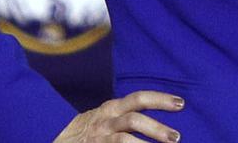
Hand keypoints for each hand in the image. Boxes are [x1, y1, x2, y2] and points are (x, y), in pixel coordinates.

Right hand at [53, 91, 184, 141]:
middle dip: (157, 127)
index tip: (181, 103)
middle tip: (177, 137)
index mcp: (112, 108)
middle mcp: (106, 120)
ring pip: (124, 140)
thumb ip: (127, 114)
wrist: (57, 138)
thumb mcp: (107, 116)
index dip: (160, 99)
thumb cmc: (89, 128)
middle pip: (134, 118)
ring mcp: (100, 137)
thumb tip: (161, 116)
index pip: (139, 99)